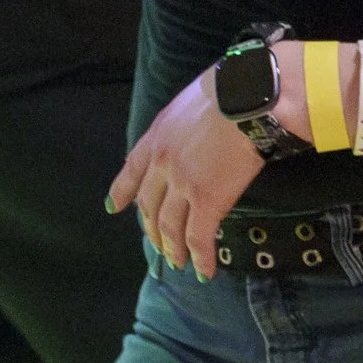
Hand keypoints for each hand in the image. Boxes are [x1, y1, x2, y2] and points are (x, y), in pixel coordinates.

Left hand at [108, 70, 266, 276]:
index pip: (132, 170)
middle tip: (158, 247)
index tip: (114, 207)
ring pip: (170, 227)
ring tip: (179, 264)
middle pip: (149, 206)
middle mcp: (162, 163)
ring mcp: (182, 184)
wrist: (248, 98)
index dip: (122, 192)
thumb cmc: (231, 91)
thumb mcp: (192, 101)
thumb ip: (184, 125)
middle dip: (152, 231)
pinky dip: (200, 258)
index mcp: (157, 137)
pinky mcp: (207, 200)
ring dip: (173, 249)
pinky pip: (199, 237)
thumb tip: (197, 135)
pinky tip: (204, 271)